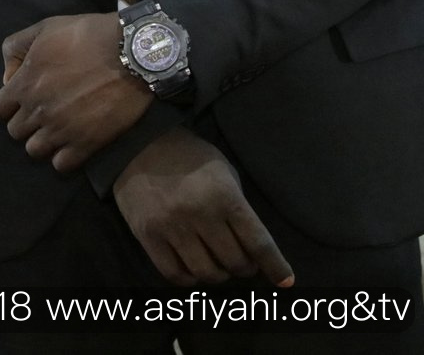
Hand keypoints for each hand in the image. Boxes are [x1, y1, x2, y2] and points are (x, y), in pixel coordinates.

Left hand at [0, 13, 150, 170]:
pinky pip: (62, 165)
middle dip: (25, 123)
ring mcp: (61, 130)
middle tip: (42, 113)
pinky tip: (72, 143)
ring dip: (42, 141)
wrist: (130, 52)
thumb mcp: (43, 28)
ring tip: (56, 130)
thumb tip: (8, 77)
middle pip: (16, 132)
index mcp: (24, 84)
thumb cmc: (86, 35)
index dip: (8, 106)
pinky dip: (63, 157)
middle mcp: (37, 111)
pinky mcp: (86, 143)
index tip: (20, 102)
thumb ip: (15, 49)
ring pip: (35, 151)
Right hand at [113, 127, 293, 287]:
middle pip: (234, 262)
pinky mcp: (148, 235)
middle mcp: (200, 214)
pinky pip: (174, 274)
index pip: (258, 242)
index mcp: (224, 195)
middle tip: (243, 263)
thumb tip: (250, 246)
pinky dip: (189, 279)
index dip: (275, 266)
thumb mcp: (223, 172)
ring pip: (206, 273)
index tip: (285, 280)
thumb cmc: (189, 156)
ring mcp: (171, 226)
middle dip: (245, 268)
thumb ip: (237, 207)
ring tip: (218, 266)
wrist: (138, 142)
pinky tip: (193, 270)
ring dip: (219, 275)